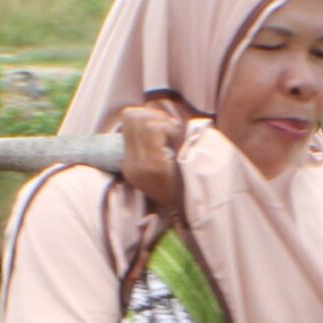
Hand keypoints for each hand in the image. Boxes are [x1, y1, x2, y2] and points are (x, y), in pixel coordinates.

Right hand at [118, 98, 188, 215]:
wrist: (194, 212)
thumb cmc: (185, 182)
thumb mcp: (165, 162)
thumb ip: (156, 140)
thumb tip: (157, 111)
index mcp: (131, 163)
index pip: (128, 120)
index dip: (148, 114)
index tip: (167, 127)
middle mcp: (130, 164)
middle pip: (131, 115)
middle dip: (154, 114)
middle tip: (171, 128)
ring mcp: (140, 164)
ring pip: (143, 122)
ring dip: (163, 122)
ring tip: (176, 137)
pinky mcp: (152, 164)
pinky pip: (155, 131)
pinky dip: (169, 129)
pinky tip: (178, 142)